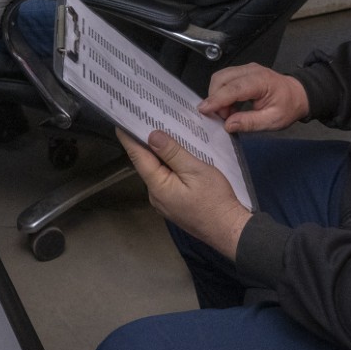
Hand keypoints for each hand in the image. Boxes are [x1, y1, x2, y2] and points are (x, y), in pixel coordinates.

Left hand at [117, 129, 250, 258]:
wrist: (230, 230)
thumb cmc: (215, 201)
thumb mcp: (195, 171)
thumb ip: (173, 153)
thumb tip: (152, 136)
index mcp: (157, 186)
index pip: (137, 156)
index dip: (128, 138)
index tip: (121, 121)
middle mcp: (155, 195)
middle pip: (146, 163)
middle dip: (145, 143)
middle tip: (146, 119)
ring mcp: (164, 202)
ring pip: (157, 171)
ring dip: (159, 154)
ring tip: (163, 132)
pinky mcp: (174, 204)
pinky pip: (166, 180)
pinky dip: (168, 166)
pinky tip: (177, 156)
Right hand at [198, 63, 308, 133]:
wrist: (298, 94)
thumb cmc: (287, 107)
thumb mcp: (273, 121)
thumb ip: (250, 123)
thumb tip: (228, 125)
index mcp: (261, 81)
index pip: (234, 88)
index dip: (217, 99)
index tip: (203, 110)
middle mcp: (251, 70)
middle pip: (222, 78)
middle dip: (215, 98)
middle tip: (221, 118)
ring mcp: (246, 68)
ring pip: (221, 77)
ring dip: (217, 96)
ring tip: (226, 114)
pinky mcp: (242, 71)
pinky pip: (225, 79)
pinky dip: (221, 93)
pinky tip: (229, 108)